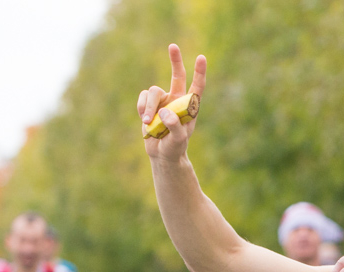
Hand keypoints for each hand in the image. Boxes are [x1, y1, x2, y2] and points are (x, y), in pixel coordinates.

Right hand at [137, 44, 205, 162]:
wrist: (162, 153)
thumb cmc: (175, 147)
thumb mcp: (178, 140)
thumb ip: (175, 127)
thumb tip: (166, 112)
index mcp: (189, 106)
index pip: (197, 87)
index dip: (199, 72)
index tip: (201, 57)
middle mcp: (176, 100)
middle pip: (177, 75)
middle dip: (175, 61)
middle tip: (173, 46)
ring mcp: (162, 101)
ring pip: (153, 91)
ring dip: (149, 106)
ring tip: (148, 122)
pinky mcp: (148, 104)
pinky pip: (142, 98)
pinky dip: (142, 108)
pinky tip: (145, 121)